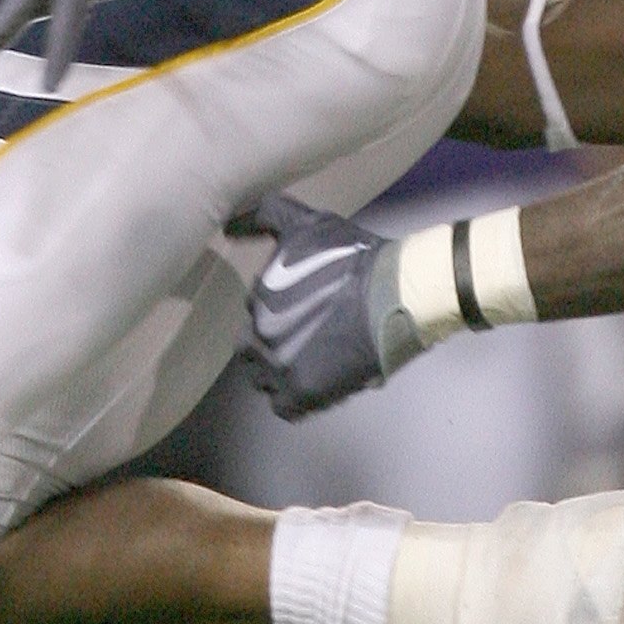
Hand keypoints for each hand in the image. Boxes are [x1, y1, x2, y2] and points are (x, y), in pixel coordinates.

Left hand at [240, 192, 423, 417]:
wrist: (395, 292)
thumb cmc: (353, 257)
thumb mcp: (304, 223)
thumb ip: (264, 216)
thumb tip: (228, 228)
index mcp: (257, 298)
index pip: (254, 313)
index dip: (278, 313)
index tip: (305, 309)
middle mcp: (258, 334)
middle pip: (254, 348)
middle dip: (274, 344)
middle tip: (309, 336)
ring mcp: (277, 368)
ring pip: (264, 379)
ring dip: (282, 372)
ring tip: (314, 360)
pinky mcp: (301, 395)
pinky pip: (284, 407)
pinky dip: (297, 398)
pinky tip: (319, 381)